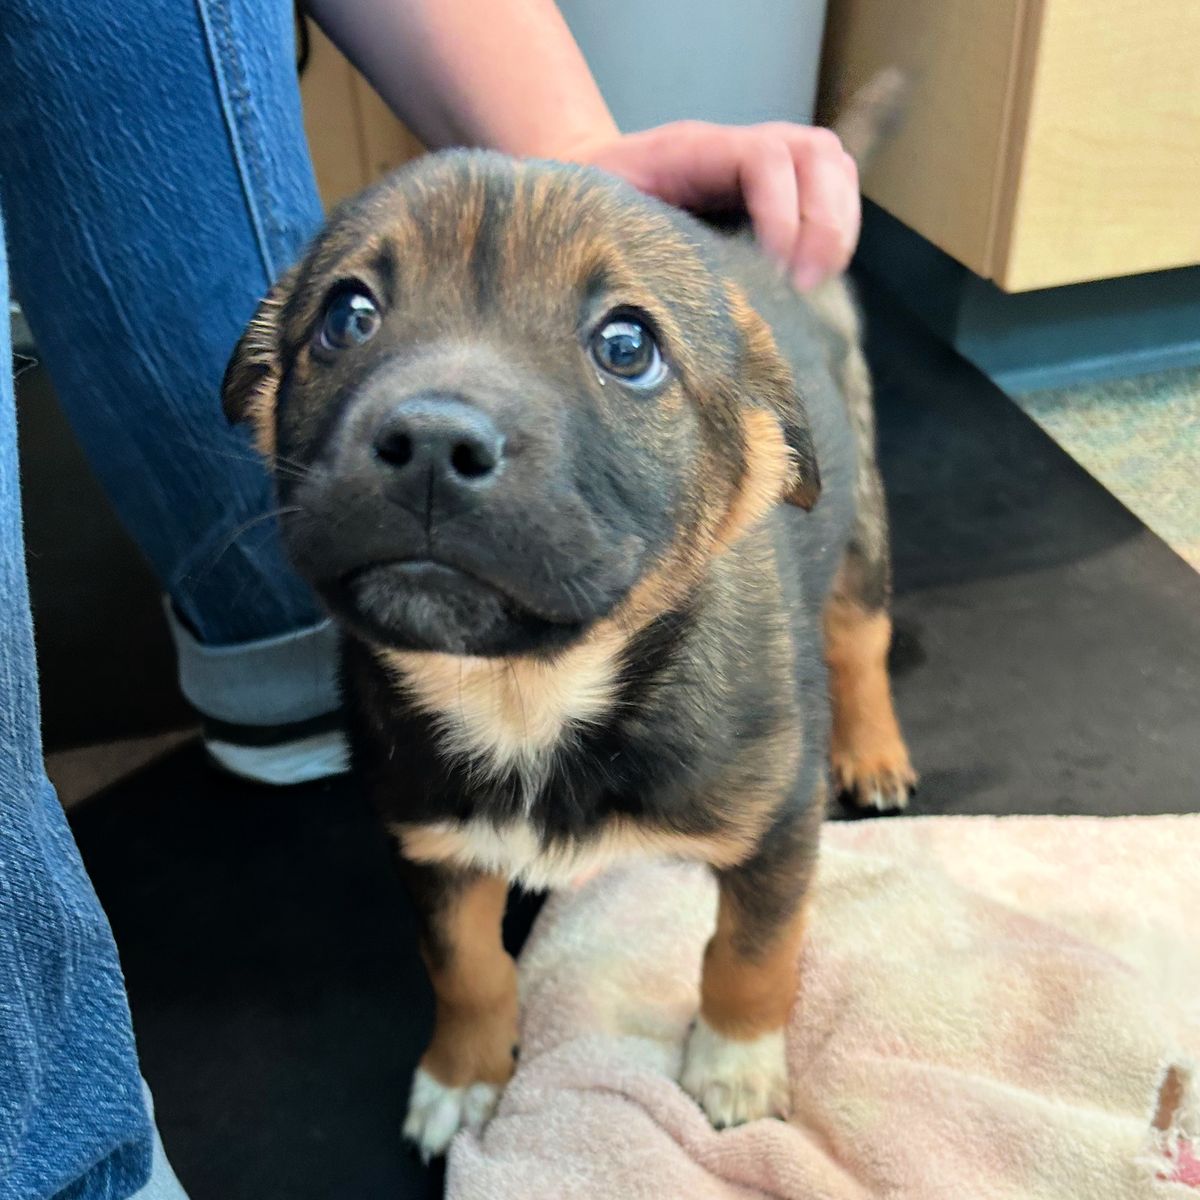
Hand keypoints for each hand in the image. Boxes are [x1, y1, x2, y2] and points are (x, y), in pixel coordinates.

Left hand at [568, 122, 860, 291]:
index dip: (782, 214)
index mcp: (696, 148)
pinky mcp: (782, 191)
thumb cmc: (596, 206)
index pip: (766, 158)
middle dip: (823, 226)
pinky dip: (837, 236)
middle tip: (805, 288)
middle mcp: (743, 146)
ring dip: (839, 230)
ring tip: (818, 286)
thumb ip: (634, 243)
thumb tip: (660, 305)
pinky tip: (818, 279)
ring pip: (836, 170)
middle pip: (818, 155)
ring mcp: (770, 163)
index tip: (776, 273)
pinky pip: (833, 197)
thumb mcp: (602, 219)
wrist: (594, 183)